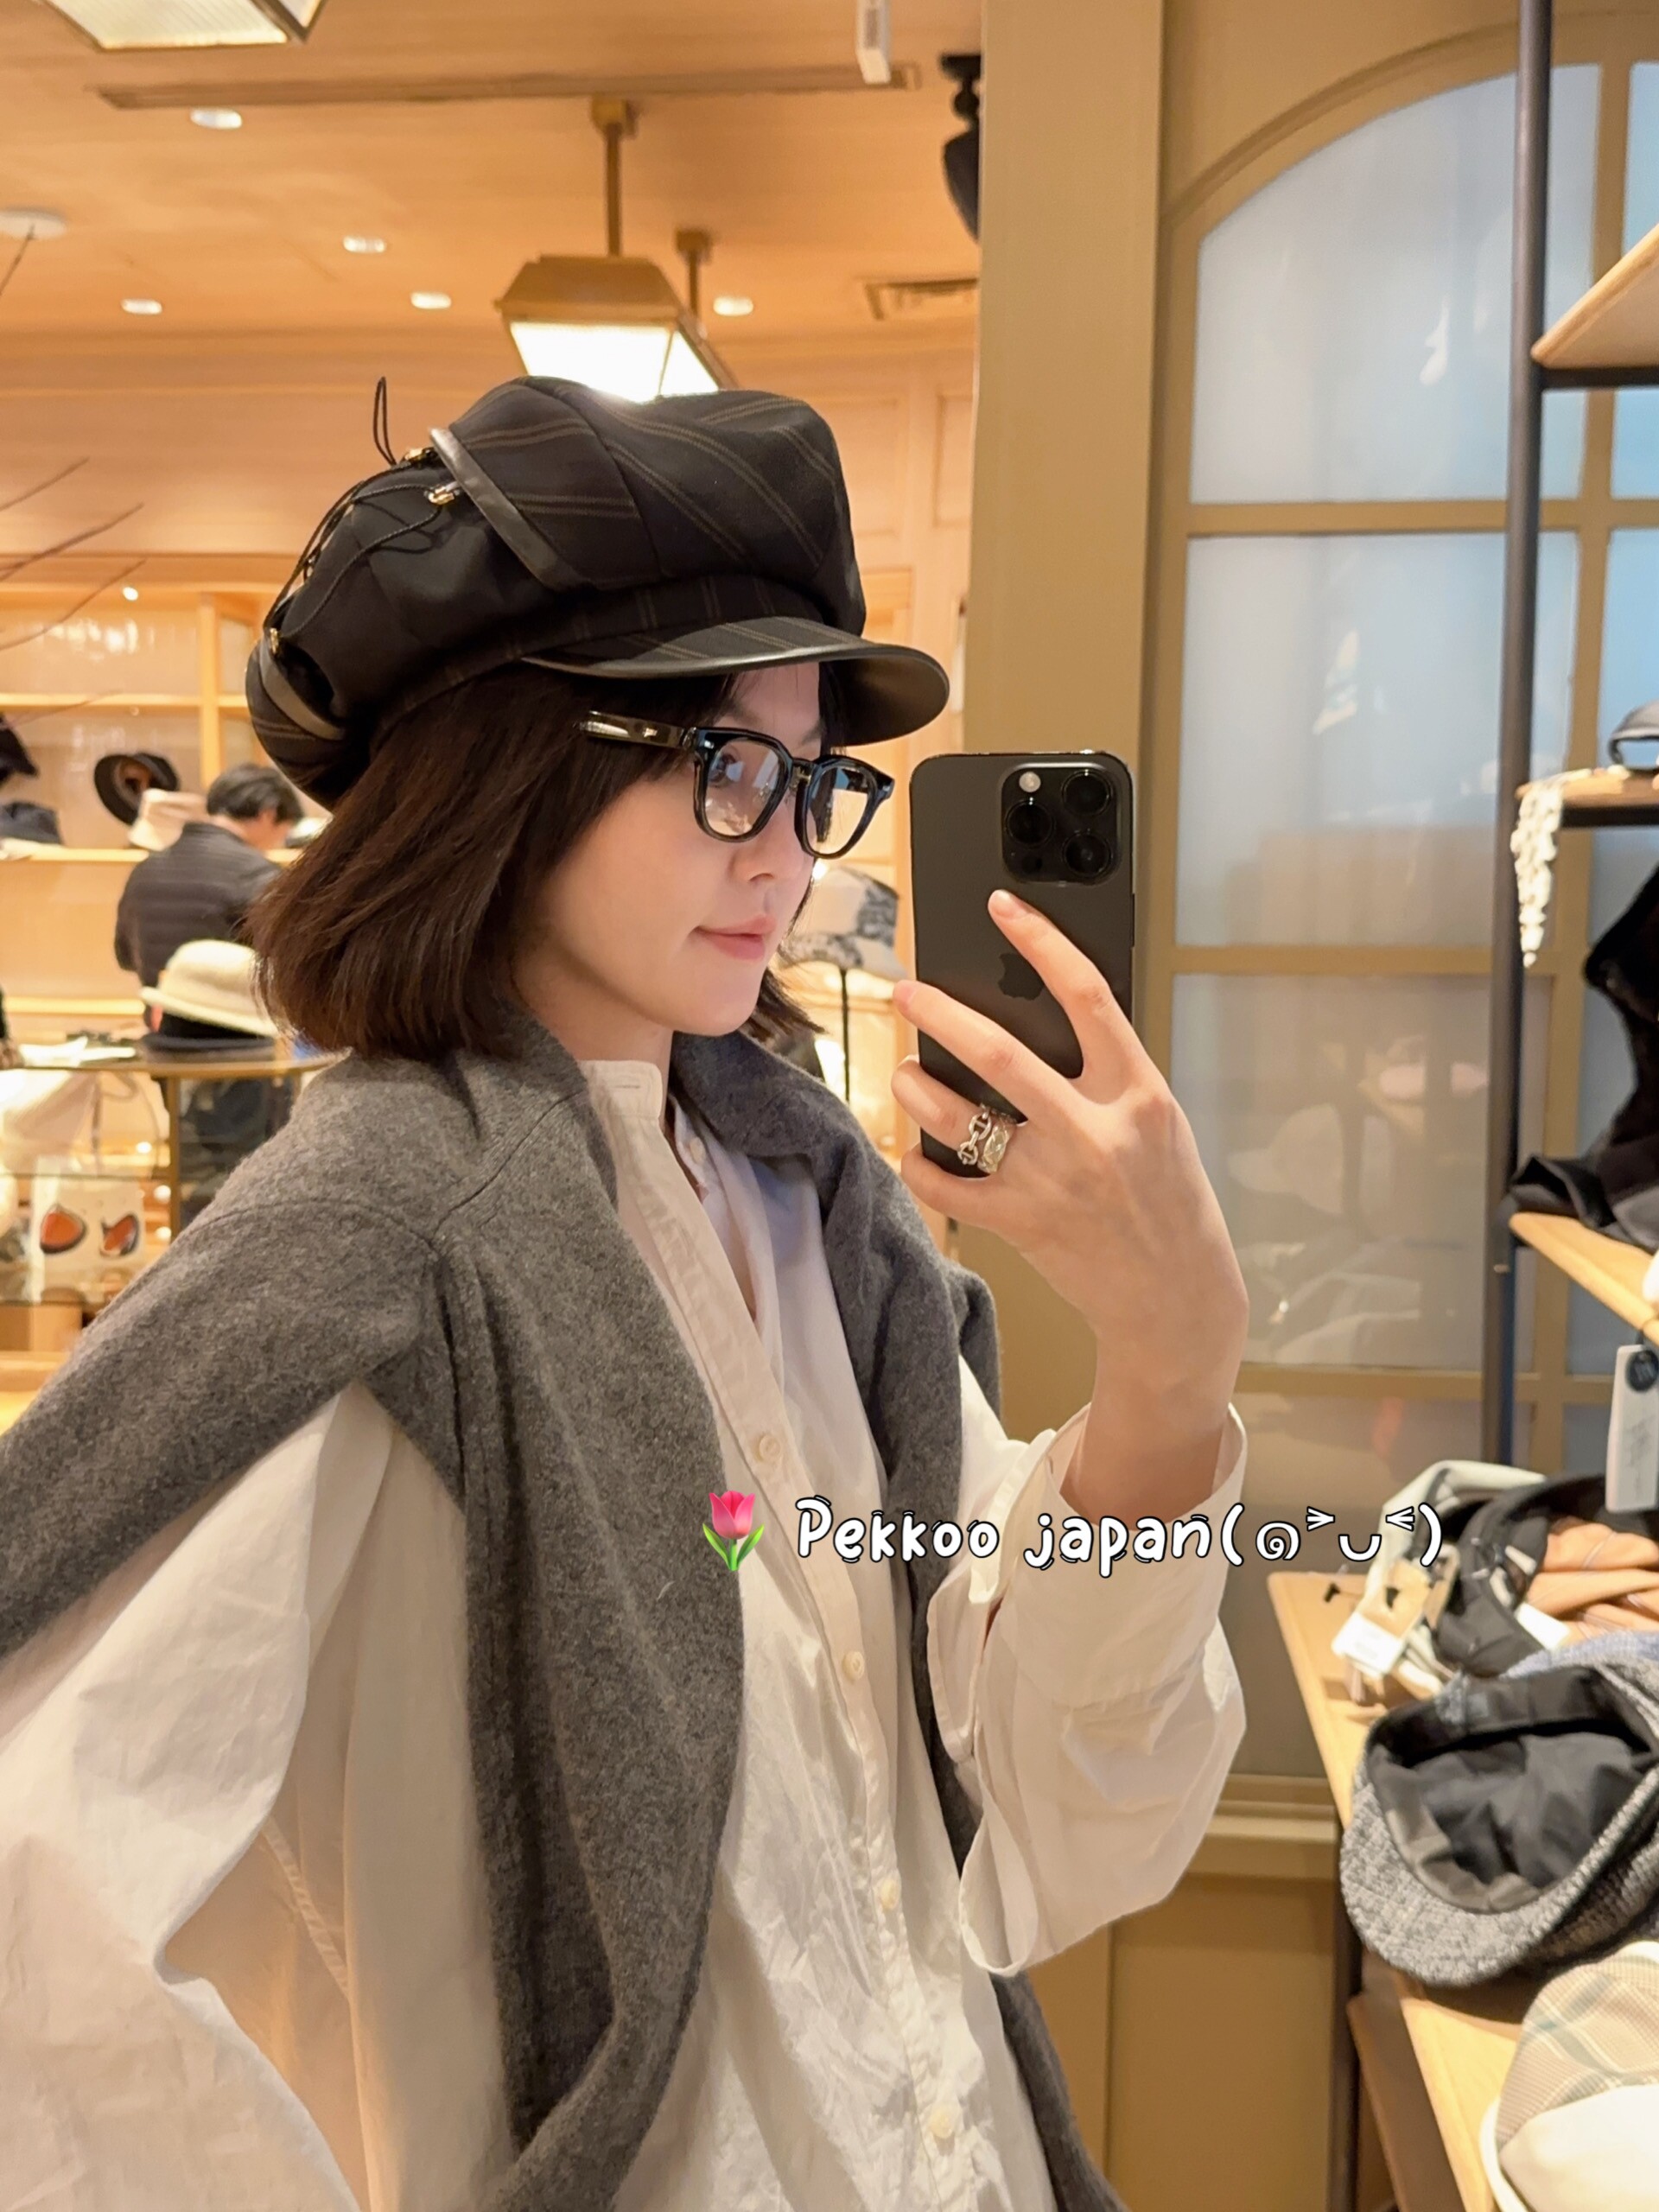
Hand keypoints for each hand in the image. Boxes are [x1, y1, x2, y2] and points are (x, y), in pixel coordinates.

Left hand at [890, 891, 1247, 1520]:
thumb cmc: (1169, 1202)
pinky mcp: (1023, 1223)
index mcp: (1138, 1093)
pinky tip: (914, 1152)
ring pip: (961, 1118)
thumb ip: (1106, 1080)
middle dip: (942, 1014)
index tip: (1003, 908)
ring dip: (918, 1090)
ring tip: (904, 1073)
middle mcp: (1095, 1131)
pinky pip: (949, 1186)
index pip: (1087, 996)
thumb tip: (1033, 1028)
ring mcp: (1055, 1179)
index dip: (1041, 942)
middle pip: (1001, 1053)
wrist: (1178, 1299)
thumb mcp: (1157, 1126)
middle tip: (907, 991)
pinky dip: (921, 1166)